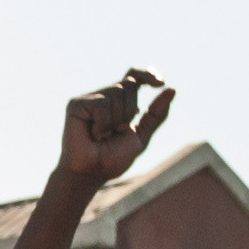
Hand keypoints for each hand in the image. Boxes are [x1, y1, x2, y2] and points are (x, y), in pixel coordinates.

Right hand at [56, 69, 172, 185]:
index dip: (147, 74)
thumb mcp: (142, 135)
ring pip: (116, 93)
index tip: (159, 83)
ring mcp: (90, 98)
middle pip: (129, 84)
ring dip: (116, 120)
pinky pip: (102, 103)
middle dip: (130, 111)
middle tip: (116, 132)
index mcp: (121, 101)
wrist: (92, 173)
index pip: (135, 75)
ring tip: (103, 136)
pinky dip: (103, 123)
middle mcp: (105, 96)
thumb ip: (157, 114)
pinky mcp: (76, 104)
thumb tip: (172, 88)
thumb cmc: (113, 158)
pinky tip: (94, 135)